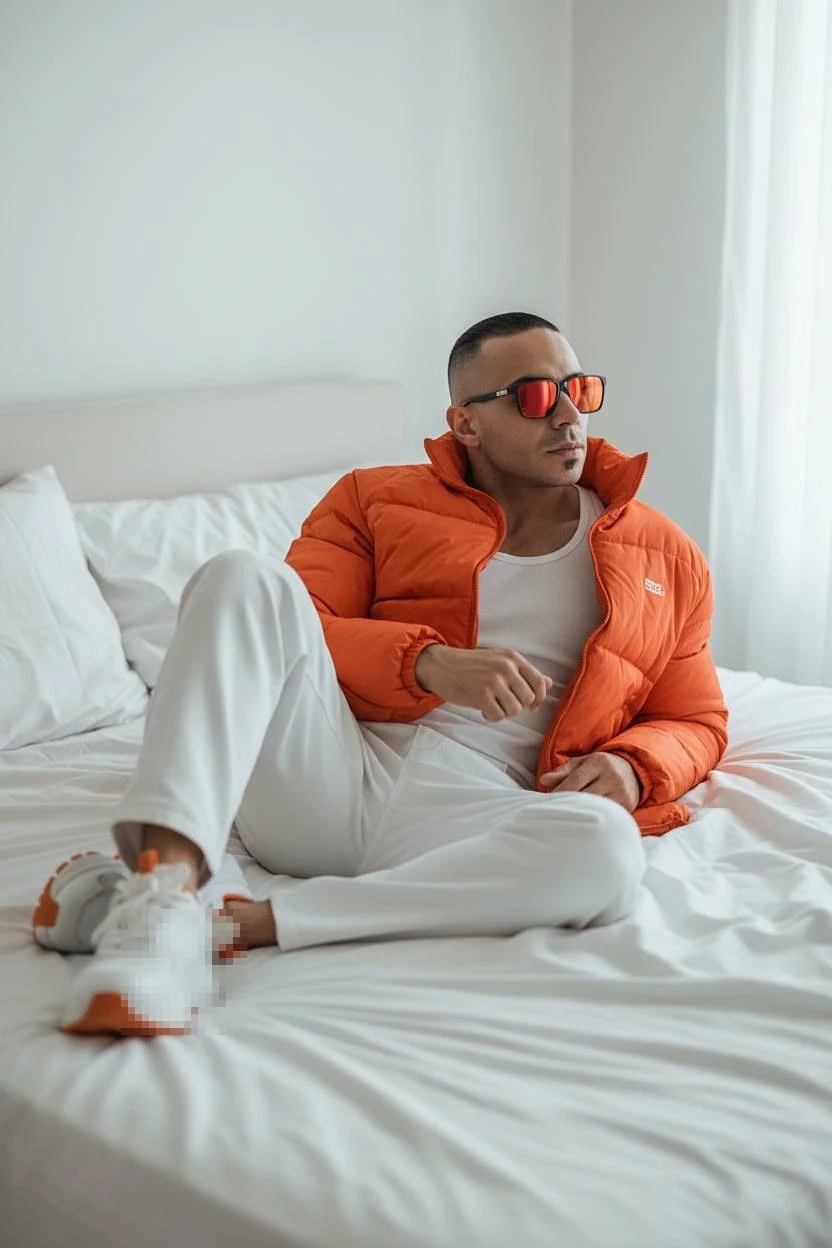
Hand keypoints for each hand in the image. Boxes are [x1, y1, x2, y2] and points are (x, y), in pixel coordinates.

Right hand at [414, 644, 551, 722]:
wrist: (441, 665)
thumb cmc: (471, 665)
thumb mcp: (500, 661)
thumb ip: (524, 673)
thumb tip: (549, 683)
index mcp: (513, 658)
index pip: (539, 682)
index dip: (539, 698)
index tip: (532, 706)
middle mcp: (506, 668)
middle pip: (528, 699)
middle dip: (516, 706)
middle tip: (501, 702)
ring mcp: (494, 681)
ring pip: (514, 710)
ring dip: (503, 712)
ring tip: (490, 703)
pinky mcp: (481, 695)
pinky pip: (498, 716)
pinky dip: (491, 716)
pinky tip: (482, 708)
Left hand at [539, 752, 640, 812]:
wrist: (633, 771)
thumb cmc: (600, 767)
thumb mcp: (582, 763)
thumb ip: (563, 771)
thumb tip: (543, 780)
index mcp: (598, 763)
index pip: (575, 781)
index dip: (559, 793)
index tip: (548, 802)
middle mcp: (611, 777)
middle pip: (584, 796)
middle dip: (568, 805)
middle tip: (554, 814)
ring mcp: (621, 793)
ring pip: (596, 808)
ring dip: (580, 815)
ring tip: (566, 820)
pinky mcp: (626, 807)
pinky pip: (606, 816)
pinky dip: (593, 821)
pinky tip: (583, 824)